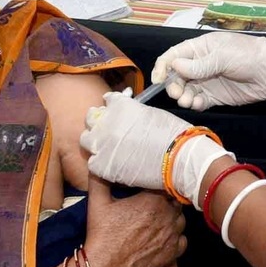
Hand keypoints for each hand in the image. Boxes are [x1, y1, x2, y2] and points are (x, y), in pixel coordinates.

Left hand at [81, 92, 230, 200]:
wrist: (179, 159)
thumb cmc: (173, 135)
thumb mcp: (151, 113)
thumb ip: (133, 111)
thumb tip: (127, 115)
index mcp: (120, 106)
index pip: (107, 100)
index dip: (111, 107)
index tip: (114, 112)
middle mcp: (106, 122)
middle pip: (91, 118)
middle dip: (98, 122)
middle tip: (106, 130)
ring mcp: (102, 144)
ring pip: (86, 140)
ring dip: (95, 142)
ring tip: (106, 148)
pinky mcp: (102, 166)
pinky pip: (93, 162)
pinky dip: (100, 163)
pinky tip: (112, 164)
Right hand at [82, 187, 187, 266]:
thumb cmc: (102, 235)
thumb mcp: (97, 202)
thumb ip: (99, 178)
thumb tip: (98, 163)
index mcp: (153, 200)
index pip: (166, 183)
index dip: (159, 182)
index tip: (150, 184)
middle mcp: (168, 216)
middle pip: (176, 200)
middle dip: (166, 199)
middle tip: (152, 201)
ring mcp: (172, 236)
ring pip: (181, 219)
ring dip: (172, 216)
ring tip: (157, 218)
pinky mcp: (172, 253)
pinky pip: (182, 239)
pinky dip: (175, 237)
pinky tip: (162, 236)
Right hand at [152, 32, 265, 111]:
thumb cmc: (249, 55)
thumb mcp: (221, 56)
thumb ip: (197, 65)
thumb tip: (174, 66)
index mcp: (200, 48)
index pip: (173, 56)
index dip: (162, 67)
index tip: (158, 80)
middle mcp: (200, 64)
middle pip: (176, 76)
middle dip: (173, 85)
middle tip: (177, 93)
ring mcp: (207, 81)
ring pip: (186, 90)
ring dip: (183, 97)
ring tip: (189, 100)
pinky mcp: (215, 96)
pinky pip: (199, 101)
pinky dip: (195, 104)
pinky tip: (199, 104)